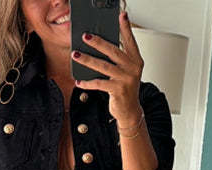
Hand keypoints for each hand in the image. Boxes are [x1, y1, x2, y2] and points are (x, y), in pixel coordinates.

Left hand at [72, 11, 143, 126]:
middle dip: (98, 42)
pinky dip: (87, 82)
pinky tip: (79, 81)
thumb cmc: (125, 89)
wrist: (129, 111)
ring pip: (103, 66)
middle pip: (113, 51)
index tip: (121, 16)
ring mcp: (126, 79)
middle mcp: (133, 68)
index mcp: (136, 61)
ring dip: (87, 60)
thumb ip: (118, 58)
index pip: (130, 41)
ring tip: (75, 55)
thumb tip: (100, 45)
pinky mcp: (118, 90)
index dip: (125, 28)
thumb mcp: (126, 71)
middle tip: (85, 36)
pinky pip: (99, 84)